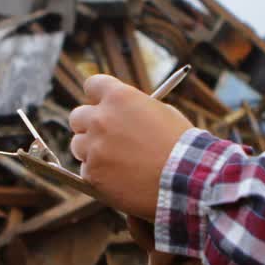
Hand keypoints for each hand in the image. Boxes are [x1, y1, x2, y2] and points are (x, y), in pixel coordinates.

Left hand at [68, 74, 192, 220]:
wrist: (186, 178)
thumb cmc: (180, 145)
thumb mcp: (161, 112)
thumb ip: (135, 110)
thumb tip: (123, 114)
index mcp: (119, 97)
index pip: (92, 85)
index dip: (97, 96)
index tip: (101, 105)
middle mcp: (101, 119)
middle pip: (77, 116)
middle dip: (88, 125)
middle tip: (103, 136)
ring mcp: (94, 147)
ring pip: (78, 145)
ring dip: (91, 151)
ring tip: (116, 161)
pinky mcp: (93, 174)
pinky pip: (86, 171)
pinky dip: (99, 174)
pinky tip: (120, 179)